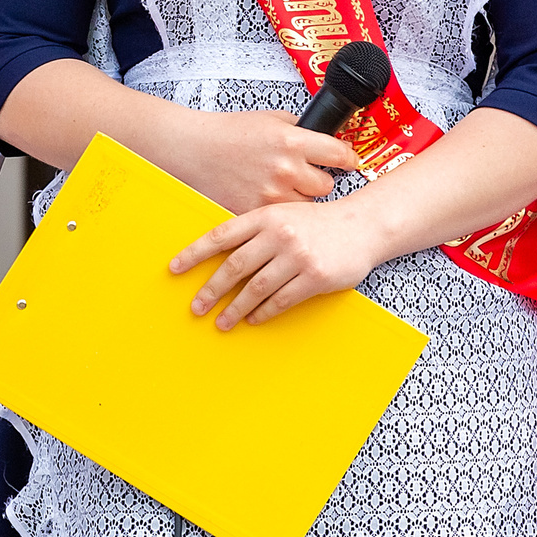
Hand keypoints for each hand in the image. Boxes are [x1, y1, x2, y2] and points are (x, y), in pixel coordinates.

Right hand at [156, 107, 359, 213]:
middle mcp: (285, 168)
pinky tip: (268, 198)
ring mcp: (271, 193)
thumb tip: (325, 135)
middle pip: (327, 186)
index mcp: (292, 141)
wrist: (193, 150)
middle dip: (318, 181)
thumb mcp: (270, 119)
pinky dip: (279, 211)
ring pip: (306, 206)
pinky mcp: (257, 212)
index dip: (348, 159)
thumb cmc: (228, 132)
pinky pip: (283, 218)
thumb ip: (299, 128)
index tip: (349, 162)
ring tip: (282, 187)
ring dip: (299, 198)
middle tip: (305, 176)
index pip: (340, 155)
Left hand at [169, 198, 384, 329]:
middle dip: (211, 289)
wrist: (362, 225)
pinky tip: (253, 319)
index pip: (221, 236)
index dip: (194, 253)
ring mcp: (297, 256)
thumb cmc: (316, 222)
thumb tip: (219, 255)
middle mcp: (279, 234)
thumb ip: (254, 230)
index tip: (174, 269)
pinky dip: (263, 312)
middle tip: (196, 307)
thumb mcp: (282, 215)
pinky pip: (281, 300)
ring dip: (235, 308)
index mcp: (265, 216)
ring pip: (255, 288)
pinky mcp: (315, 277)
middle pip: (234, 266)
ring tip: (221, 322)